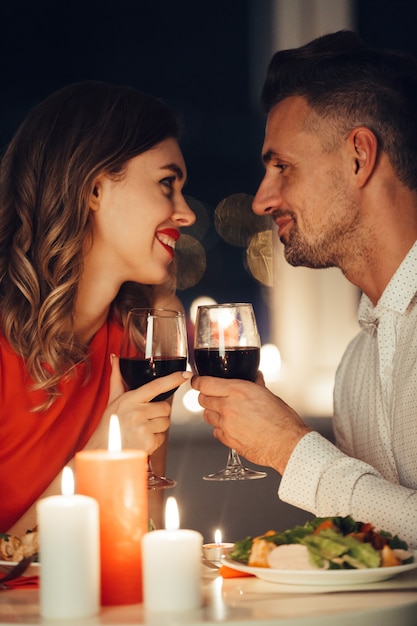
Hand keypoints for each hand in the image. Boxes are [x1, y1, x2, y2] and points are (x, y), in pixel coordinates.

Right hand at [87, 356, 191, 453]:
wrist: (102, 453)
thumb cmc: (108, 426)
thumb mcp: (112, 401)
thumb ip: (117, 379)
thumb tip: (115, 358)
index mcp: (130, 399)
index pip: (156, 386)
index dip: (173, 379)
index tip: (186, 374)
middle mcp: (136, 412)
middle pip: (165, 407)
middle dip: (159, 413)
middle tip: (144, 418)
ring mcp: (143, 428)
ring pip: (166, 422)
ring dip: (157, 427)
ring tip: (141, 429)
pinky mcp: (148, 443)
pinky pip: (162, 437)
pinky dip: (154, 440)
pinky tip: (141, 440)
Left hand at [191, 373, 310, 474]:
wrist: (288, 445)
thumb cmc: (283, 421)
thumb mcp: (269, 395)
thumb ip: (256, 384)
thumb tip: (254, 377)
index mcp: (238, 391)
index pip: (204, 384)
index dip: (198, 381)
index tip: (197, 381)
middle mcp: (228, 407)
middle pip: (203, 399)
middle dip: (206, 397)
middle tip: (214, 396)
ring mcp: (226, 425)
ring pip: (207, 416)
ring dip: (213, 412)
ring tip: (226, 412)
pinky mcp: (228, 440)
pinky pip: (216, 432)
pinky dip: (220, 428)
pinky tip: (232, 427)